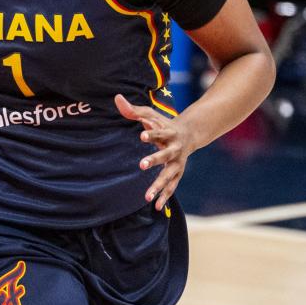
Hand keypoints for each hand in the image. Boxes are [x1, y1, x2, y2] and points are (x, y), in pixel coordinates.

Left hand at [115, 94, 197, 210]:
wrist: (189, 134)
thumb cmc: (163, 123)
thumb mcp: (150, 114)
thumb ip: (133, 109)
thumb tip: (117, 98)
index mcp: (169, 132)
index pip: (159, 132)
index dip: (151, 134)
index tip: (142, 135)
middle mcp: (175, 148)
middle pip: (165, 155)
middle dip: (154, 159)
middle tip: (141, 165)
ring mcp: (178, 163)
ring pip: (169, 175)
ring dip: (159, 185)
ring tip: (147, 196)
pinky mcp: (177, 173)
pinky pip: (172, 186)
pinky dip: (165, 196)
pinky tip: (156, 207)